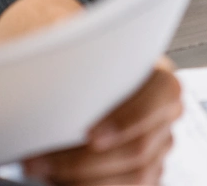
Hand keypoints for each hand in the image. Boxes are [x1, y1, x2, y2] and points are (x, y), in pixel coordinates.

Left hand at [0, 0, 182, 183]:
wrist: (93, 81)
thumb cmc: (92, 63)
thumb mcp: (88, 43)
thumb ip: (80, 42)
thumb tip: (55, 35)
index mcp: (163, 80)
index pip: (161, 98)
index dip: (128, 119)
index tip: (91, 135)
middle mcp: (167, 119)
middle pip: (138, 149)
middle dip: (83, 160)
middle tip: (39, 160)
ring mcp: (159, 151)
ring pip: (131, 178)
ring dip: (79, 180)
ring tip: (40, 170)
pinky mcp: (144, 176)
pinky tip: (57, 180)